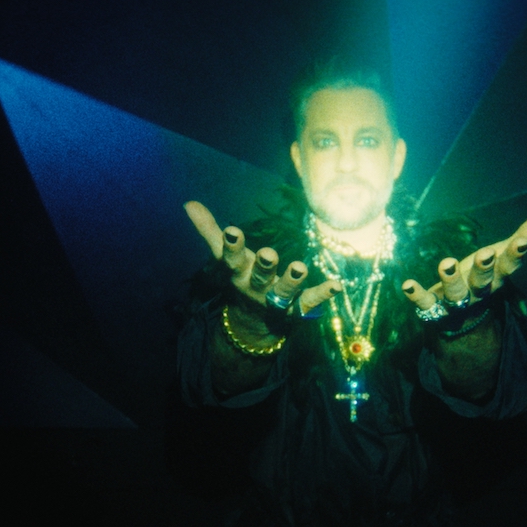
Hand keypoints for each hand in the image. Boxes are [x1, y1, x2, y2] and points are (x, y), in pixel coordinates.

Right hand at [184, 201, 340, 316]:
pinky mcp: (297, 308)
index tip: (232, 230)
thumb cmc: (242, 278)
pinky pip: (310, 302)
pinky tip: (337, 285)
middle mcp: (257, 286)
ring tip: (300, 266)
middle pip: (260, 276)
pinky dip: (323, 294)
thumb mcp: (226, 256)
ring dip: (292, 279)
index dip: (232, 245)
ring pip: (284, 291)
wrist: (252, 323)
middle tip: (269, 253)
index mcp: (239, 272)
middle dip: (264, 265)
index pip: (233, 258)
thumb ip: (210, 232)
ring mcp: (277, 299)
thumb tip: (189, 204)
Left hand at [402, 213, 526, 312]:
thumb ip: (523, 239)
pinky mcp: (434, 309)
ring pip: (455, 293)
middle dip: (484, 268)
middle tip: (485, 253)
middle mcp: (478, 291)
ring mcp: (456, 302)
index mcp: (495, 278)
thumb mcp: (501, 257)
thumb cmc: (483, 278)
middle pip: (483, 281)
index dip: (515, 254)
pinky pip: (425, 304)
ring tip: (445, 263)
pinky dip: (417, 295)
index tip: (522, 240)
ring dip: (451, 279)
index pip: (508, 266)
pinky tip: (407, 285)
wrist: (461, 318)